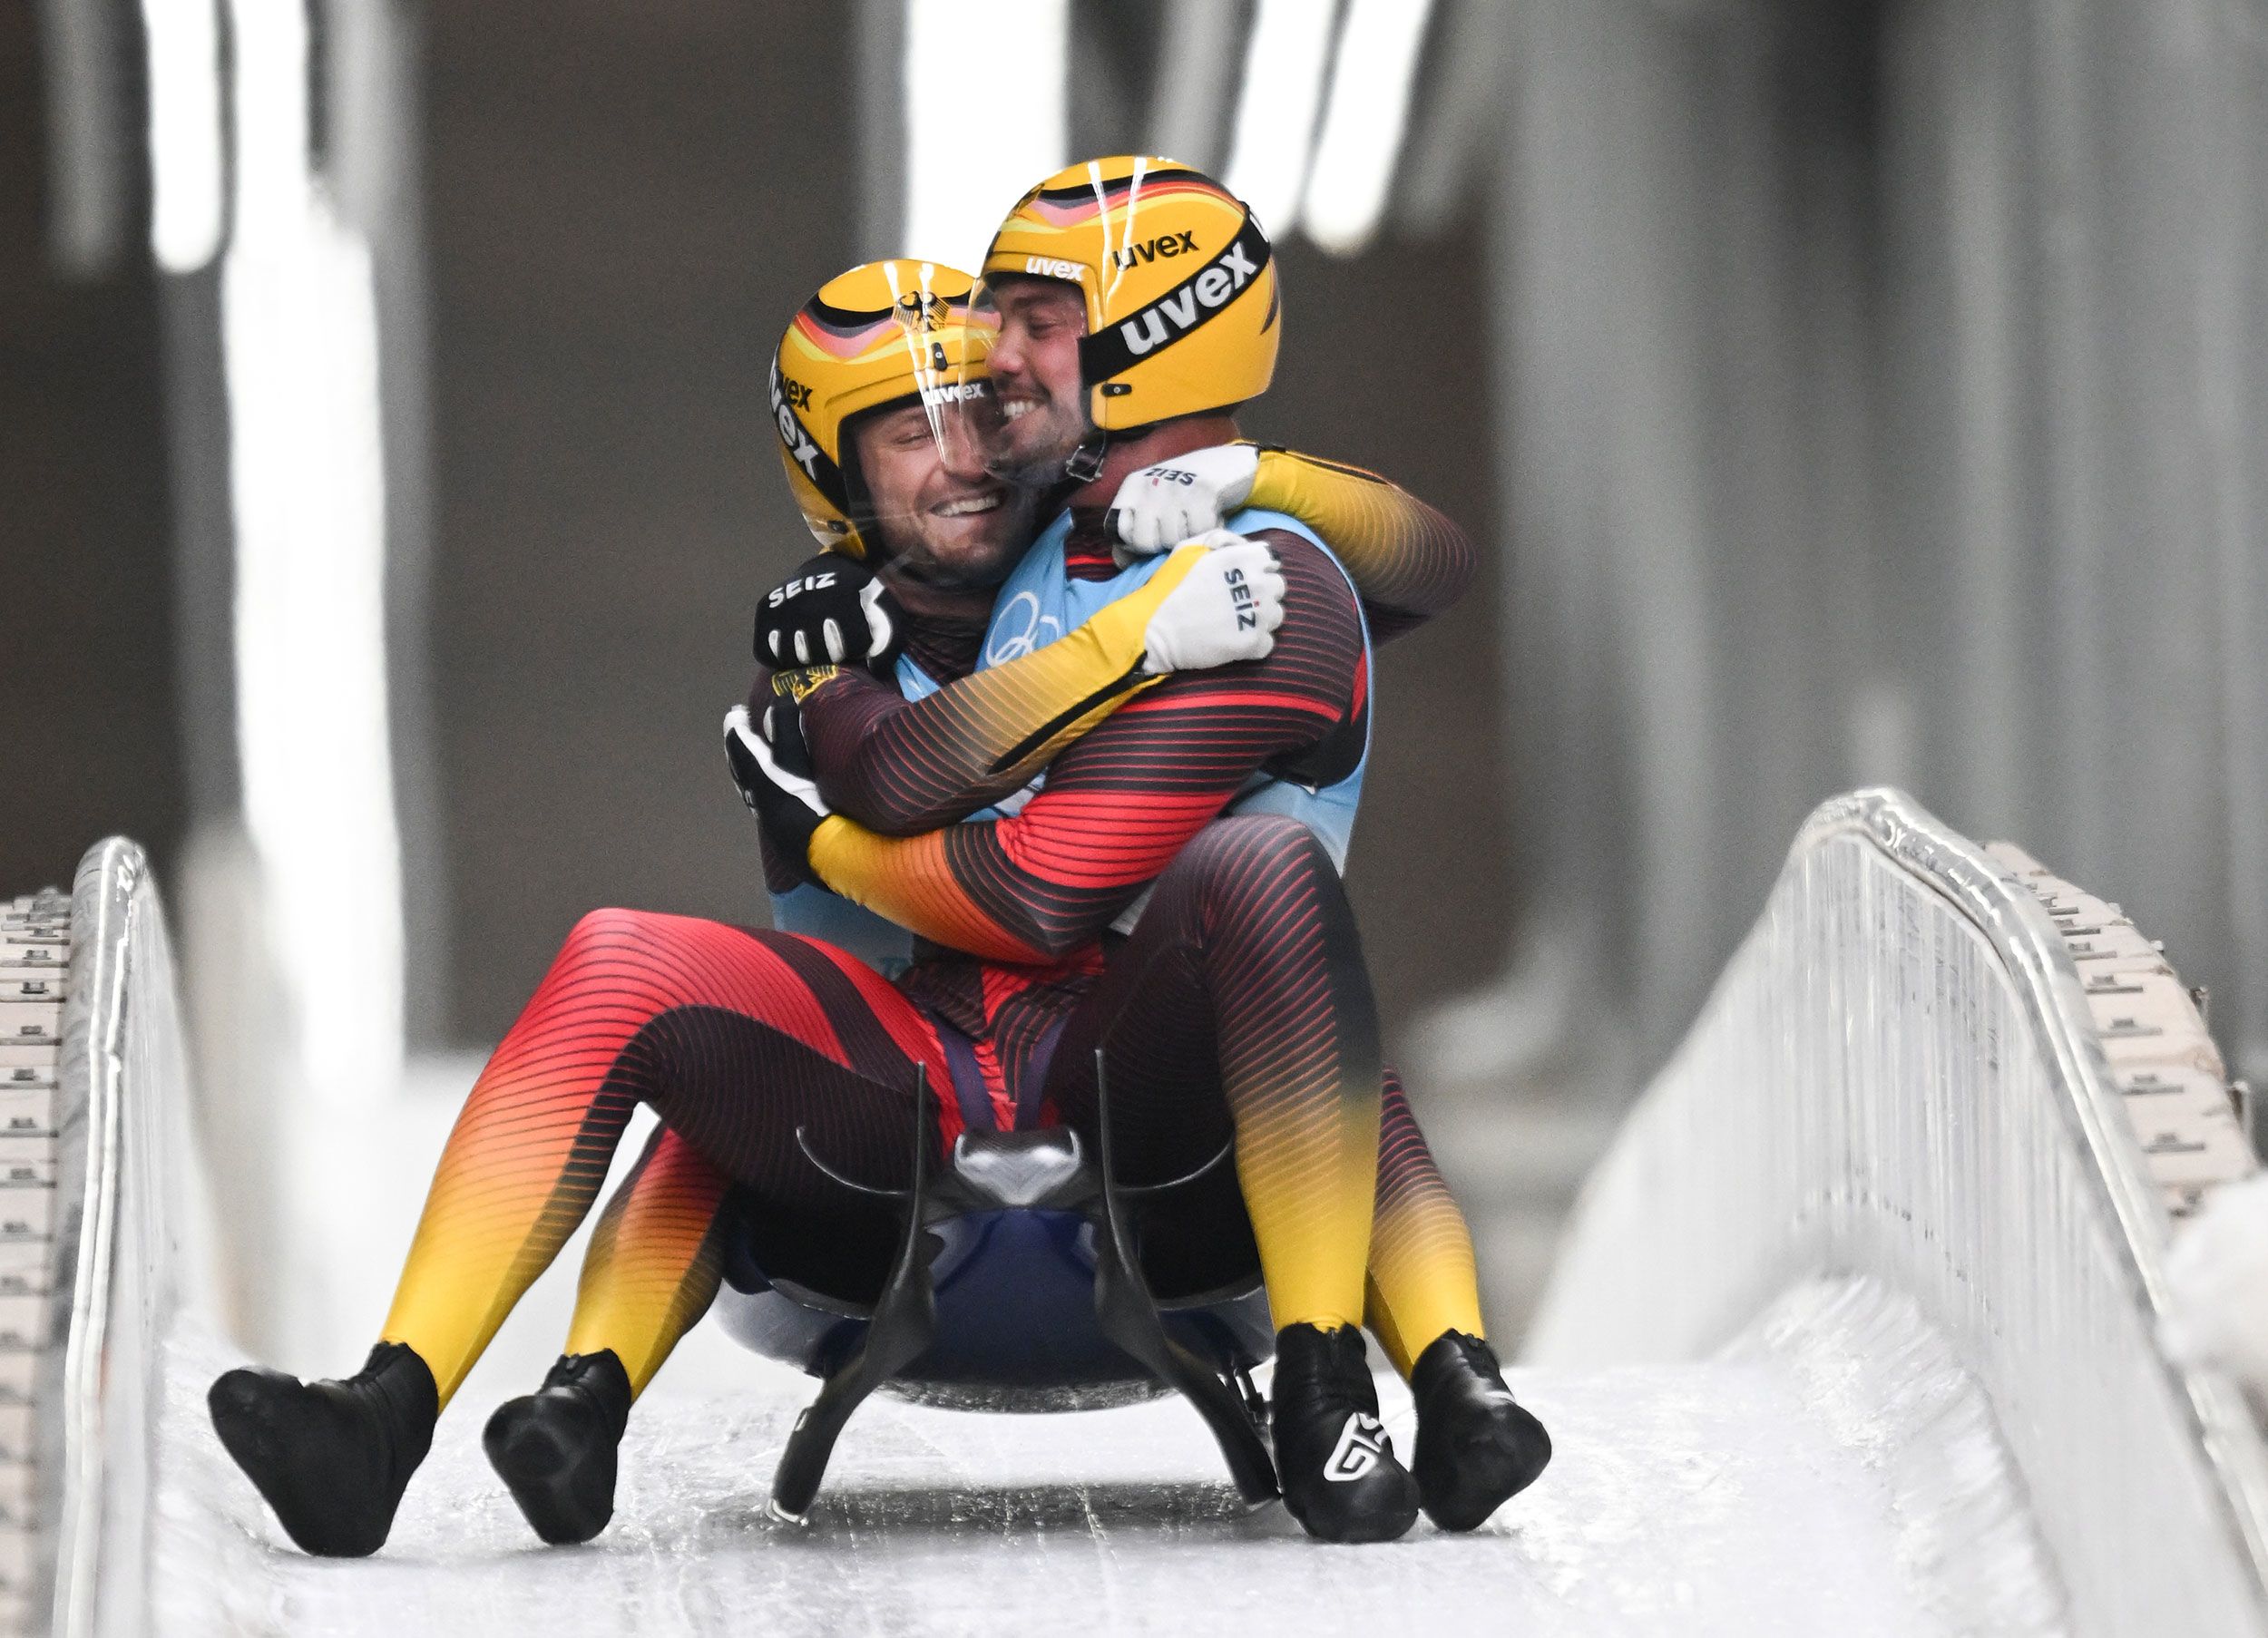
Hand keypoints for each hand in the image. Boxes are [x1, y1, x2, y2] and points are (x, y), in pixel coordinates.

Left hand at [723, 701, 830, 882]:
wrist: (820, 854)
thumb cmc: (807, 802)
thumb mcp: (796, 760)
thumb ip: (786, 728)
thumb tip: (780, 698)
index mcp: (756, 775)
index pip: (739, 744)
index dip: (736, 726)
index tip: (737, 712)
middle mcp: (756, 795)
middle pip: (739, 768)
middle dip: (738, 748)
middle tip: (739, 732)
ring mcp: (768, 816)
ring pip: (750, 788)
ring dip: (749, 771)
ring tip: (754, 762)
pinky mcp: (781, 832)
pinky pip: (764, 804)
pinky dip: (763, 790)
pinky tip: (775, 797)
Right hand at [754, 553, 902, 669]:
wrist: (825, 570)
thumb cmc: (857, 598)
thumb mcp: (882, 610)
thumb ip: (888, 640)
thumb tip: (875, 669)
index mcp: (842, 595)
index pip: (852, 644)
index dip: (857, 647)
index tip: (856, 637)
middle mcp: (809, 598)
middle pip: (821, 653)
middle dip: (832, 653)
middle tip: (834, 641)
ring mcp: (783, 604)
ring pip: (792, 656)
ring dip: (805, 658)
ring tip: (814, 644)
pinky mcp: (764, 610)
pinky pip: (766, 653)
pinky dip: (778, 656)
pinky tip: (792, 646)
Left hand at [1105, 444, 1260, 562]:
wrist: (1229, 462)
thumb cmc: (1187, 489)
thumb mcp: (1154, 500)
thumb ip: (1136, 525)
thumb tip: (1122, 560)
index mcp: (1134, 485)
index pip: (1121, 530)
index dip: (1136, 544)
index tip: (1154, 539)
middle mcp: (1152, 483)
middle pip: (1144, 541)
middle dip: (1162, 544)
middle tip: (1178, 532)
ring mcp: (1177, 487)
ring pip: (1172, 539)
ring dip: (1188, 537)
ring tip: (1195, 521)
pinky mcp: (1203, 491)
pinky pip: (1198, 532)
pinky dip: (1208, 531)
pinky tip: (1211, 518)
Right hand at [1139, 531, 1285, 673]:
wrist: (1156, 631)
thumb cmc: (1168, 588)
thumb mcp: (1187, 549)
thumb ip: (1219, 539)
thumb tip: (1242, 544)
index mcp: (1244, 559)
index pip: (1271, 558)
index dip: (1257, 567)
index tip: (1243, 577)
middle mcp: (1258, 584)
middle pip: (1278, 586)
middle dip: (1262, 591)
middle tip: (1238, 600)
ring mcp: (1259, 615)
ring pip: (1277, 614)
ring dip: (1261, 617)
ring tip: (1237, 620)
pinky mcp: (1254, 643)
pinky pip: (1268, 642)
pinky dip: (1255, 642)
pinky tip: (1236, 638)